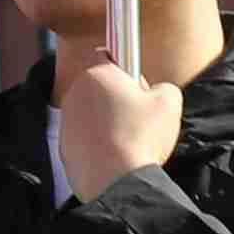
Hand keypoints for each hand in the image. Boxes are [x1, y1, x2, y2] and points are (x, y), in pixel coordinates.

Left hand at [55, 49, 187, 196]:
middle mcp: (74, 93)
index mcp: (96, 74)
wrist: (116, 179)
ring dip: (108, 119)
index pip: (106, 54)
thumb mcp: (169, 101)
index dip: (125, 65)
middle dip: (118, 95)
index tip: (136, 82)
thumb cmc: (141, 136)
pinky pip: (85, 136)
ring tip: (131, 137)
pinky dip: (99, 142)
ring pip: (91, 112)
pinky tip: (118, 153)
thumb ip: (163, 86)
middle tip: (140, 113)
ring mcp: (65, 121)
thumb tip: (156, 91)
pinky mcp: (64, 145)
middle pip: (99, 86)